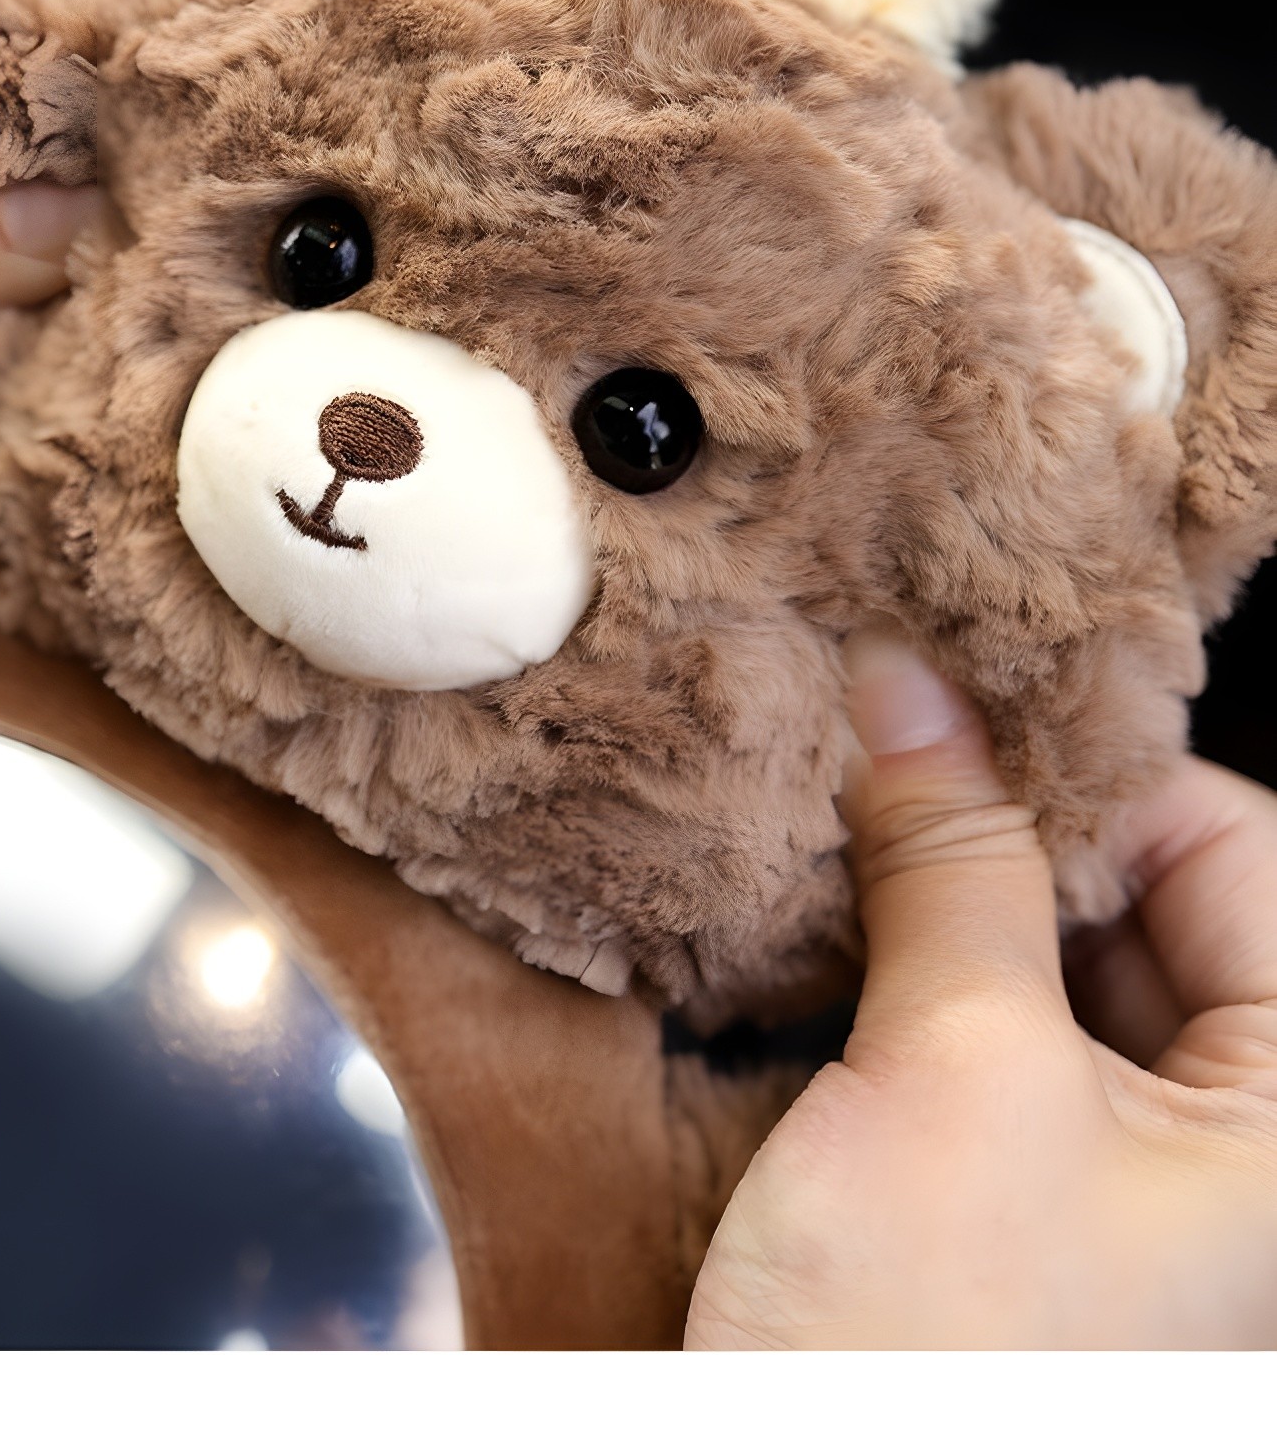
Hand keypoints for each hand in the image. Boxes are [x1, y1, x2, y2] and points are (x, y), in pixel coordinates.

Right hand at [687, 628, 1276, 1348]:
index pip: (1235, 850)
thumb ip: (951, 856)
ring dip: (948, 904)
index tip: (945, 706)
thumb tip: (910, 681)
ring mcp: (1141, 1209)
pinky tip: (822, 948)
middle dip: (1007, 829)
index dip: (1089, 767)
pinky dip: (919, 990)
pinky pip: (999, 1061)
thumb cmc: (932, 1377)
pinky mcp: (1034, 1235)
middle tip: (870, 750)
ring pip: (1063, 980)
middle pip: (1151, 910)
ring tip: (833, 839)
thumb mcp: (954, 1075)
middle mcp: (1244, 1167)